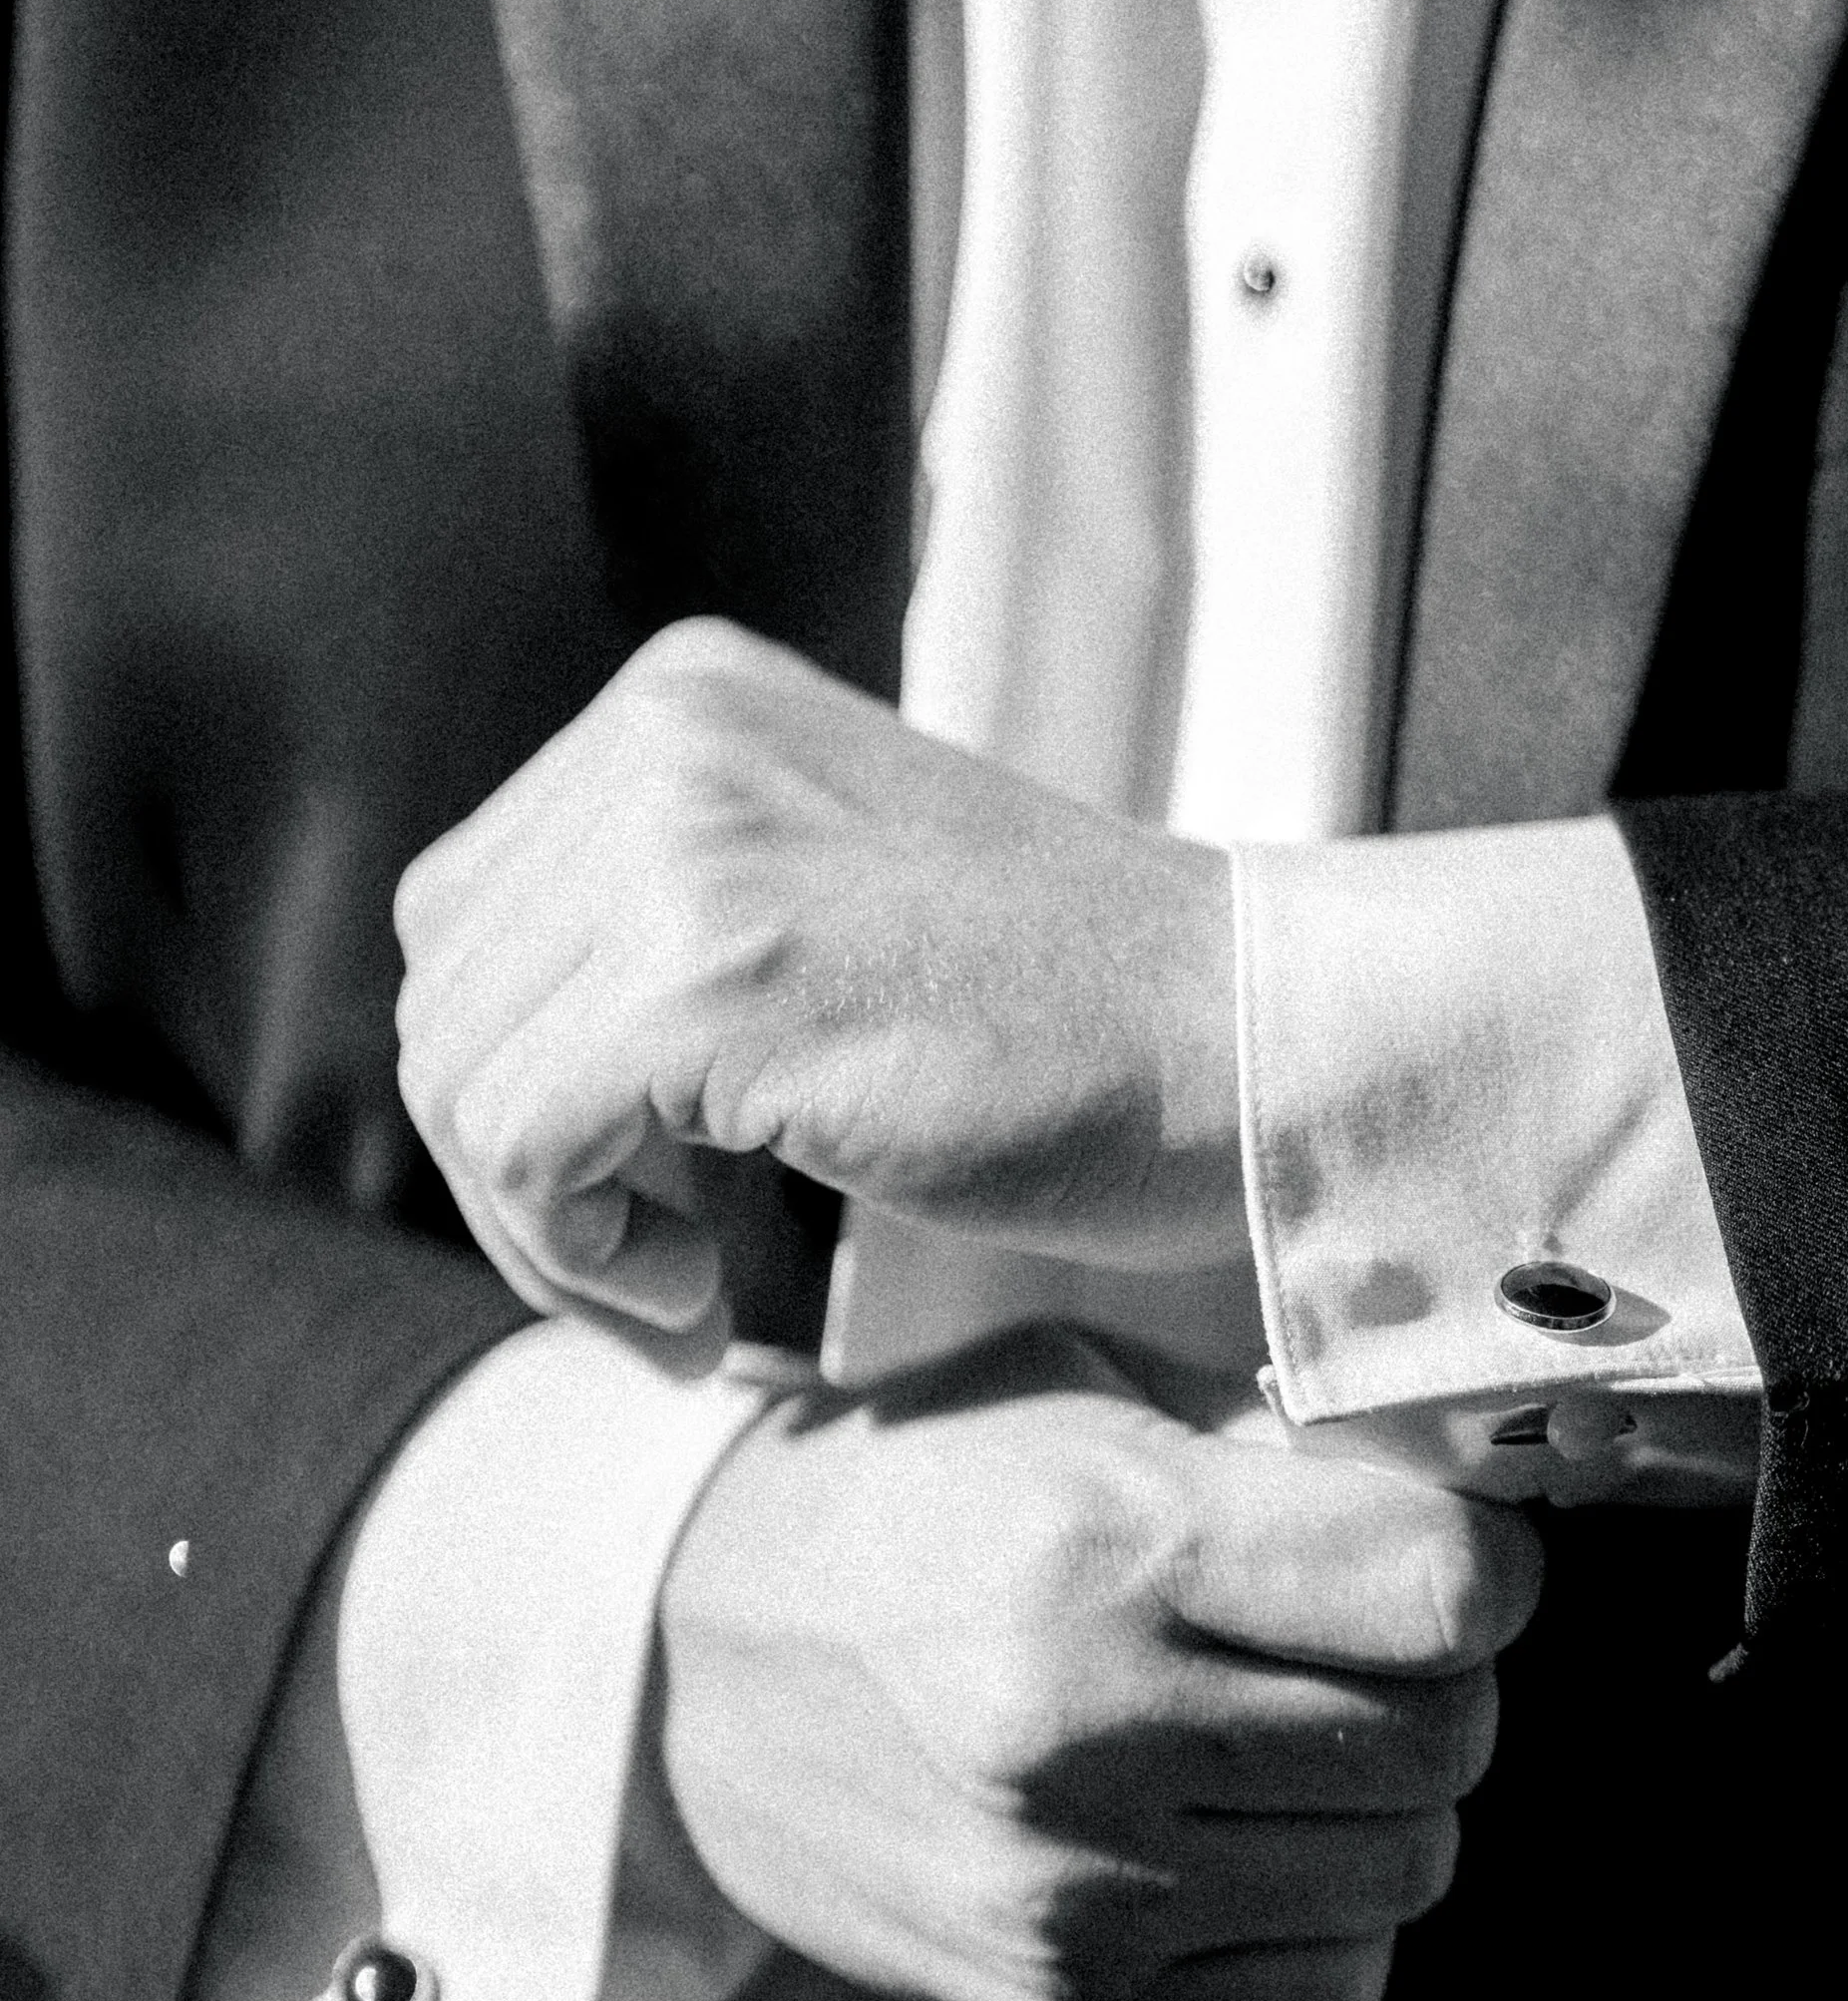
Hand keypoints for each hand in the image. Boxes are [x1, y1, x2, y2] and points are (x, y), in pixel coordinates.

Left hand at [394, 618, 1239, 1342]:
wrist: (1246, 1044)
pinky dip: (584, 1262)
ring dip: (551, 1237)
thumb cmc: (1067, 1021)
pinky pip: (522, 1147)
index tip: (645, 1199)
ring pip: (461, 1082)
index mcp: (688, 698)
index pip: (470, 914)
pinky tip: (706, 1303)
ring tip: (689, 1296)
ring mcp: (687, 843)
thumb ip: (664, 917)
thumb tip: (474, 1073)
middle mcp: (669, 736)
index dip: (521, 1088)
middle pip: (447, 999)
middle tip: (661, 1276)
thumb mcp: (828, 893)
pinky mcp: (713, 975)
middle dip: (522, 1177)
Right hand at [656, 1328, 1541, 2000]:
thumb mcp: (1082, 1390)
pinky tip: (1257, 1826)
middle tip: (1375, 1633)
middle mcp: (1093, 1728)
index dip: (1492, 1566)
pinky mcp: (1066, 1997)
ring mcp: (1077, 1888)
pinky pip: (1336, 1982)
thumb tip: (1482, 1491)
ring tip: (1304, 1722)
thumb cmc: (919, 1488)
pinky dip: (1335, 1906)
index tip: (1453, 1551)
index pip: (1447, 1594)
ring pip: (1412, 1866)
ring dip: (1397, 1792)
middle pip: (1450, 1737)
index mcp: (1108, 1543)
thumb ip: (1280, 1439)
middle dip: (1449, 1675)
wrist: (696, 1656)